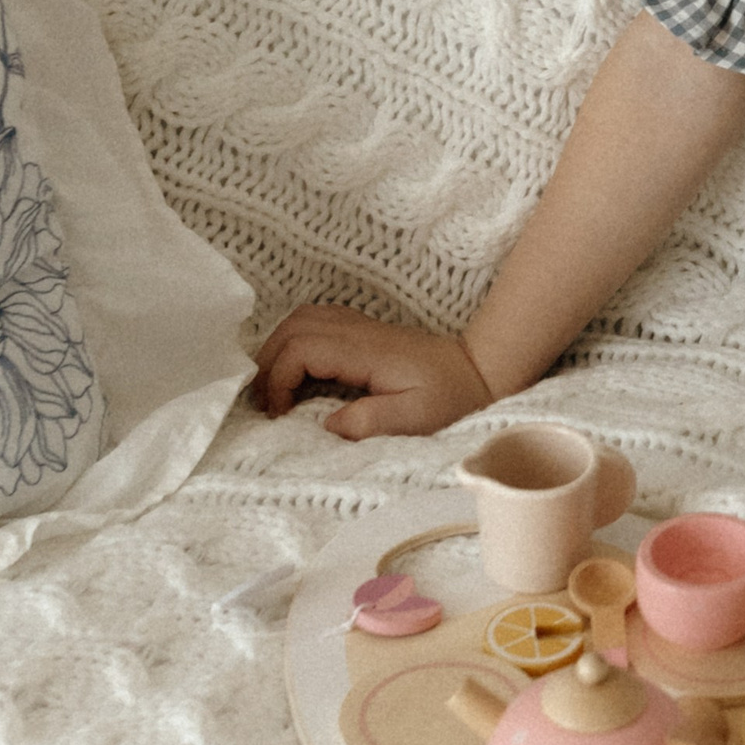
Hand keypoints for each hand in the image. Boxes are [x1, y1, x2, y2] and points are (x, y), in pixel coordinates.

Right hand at [252, 305, 493, 439]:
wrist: (479, 372)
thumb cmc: (452, 400)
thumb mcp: (418, 419)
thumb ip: (372, 421)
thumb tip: (326, 424)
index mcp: (367, 351)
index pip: (303, 348)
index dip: (279, 378)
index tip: (280, 414)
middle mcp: (359, 331)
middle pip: (294, 326)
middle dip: (268, 362)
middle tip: (265, 404)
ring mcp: (361, 327)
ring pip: (302, 319)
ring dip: (279, 350)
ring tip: (274, 391)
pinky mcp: (363, 332)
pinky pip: (317, 324)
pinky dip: (295, 343)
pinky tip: (297, 374)